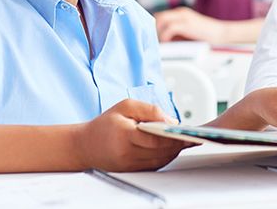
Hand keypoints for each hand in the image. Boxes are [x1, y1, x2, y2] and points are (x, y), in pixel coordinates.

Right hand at [76, 99, 190, 171]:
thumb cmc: (106, 124)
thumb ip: (149, 110)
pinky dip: (166, 157)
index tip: (187, 132)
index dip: (173, 136)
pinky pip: (154, 166)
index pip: (155, 139)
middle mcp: (127, 153)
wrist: (85, 145)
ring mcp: (129, 165)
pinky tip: (172, 148)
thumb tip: (171, 121)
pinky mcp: (132, 171)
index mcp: (124, 135)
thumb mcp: (125, 106)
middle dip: (177, 144)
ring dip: (174, 151)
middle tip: (191, 136)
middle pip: (160, 151)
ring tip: (185, 141)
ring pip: (160, 160)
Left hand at [154, 7, 223, 42]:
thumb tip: (161, 42)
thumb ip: (176, 34)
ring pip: (161, 20)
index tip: (152, 37)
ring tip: (160, 42)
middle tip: (154, 41)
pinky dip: (165, 36)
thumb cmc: (206, 36)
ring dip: (158, 32)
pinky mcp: (187, 24)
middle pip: (158, 16)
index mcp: (180, 13)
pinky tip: (168, 43)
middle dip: (154, 29)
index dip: (154, 26)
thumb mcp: (188, 33)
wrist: (222, 33)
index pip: (160, 16)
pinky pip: (169, 28)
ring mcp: (184, 17)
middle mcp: (180, 12)